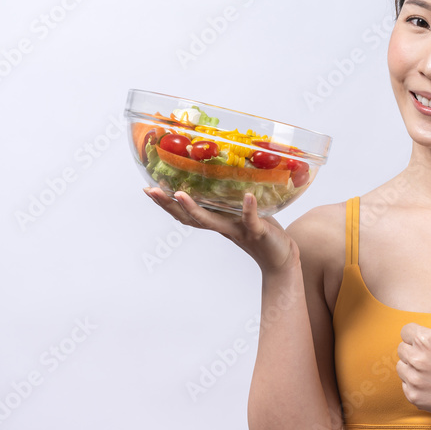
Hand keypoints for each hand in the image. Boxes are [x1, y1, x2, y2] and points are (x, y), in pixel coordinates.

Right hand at [143, 187, 298, 273]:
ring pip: (211, 221)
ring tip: (180, 194)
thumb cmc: (261, 232)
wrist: (282, 257)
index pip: (185, 213)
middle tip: (151, 190)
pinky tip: (248, 196)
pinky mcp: (257, 232)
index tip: (148, 189)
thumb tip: (222, 172)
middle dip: (168, 205)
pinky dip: (249, 208)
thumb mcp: (242, 212)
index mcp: (217, 221)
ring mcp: (237, 230)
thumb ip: (231, 199)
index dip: (166, 203)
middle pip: (189, 217)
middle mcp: (222, 226)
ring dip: (194, 208)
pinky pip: (251, 219)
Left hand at [396, 279, 430, 417]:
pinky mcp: (414, 396)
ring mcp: (415, 379)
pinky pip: (405, 386)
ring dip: (413, 369)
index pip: (405, 332)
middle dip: (415, 352)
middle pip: (401, 350)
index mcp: (425, 339)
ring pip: (401, 368)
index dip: (418, 336)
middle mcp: (417, 359)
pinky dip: (416, 386)